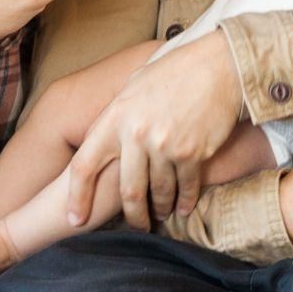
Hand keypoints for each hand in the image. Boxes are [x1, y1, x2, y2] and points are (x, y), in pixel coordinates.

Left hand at [66, 32, 241, 230]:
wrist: (218, 65)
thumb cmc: (175, 71)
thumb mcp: (135, 86)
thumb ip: (119, 114)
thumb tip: (106, 133)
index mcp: (115, 117)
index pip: (84, 165)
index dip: (77, 196)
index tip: (74, 219)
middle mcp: (137, 134)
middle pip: (128, 191)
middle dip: (132, 216)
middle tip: (136, 226)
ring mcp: (166, 145)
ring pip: (158, 192)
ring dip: (161, 208)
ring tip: (162, 214)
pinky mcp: (193, 153)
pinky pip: (185, 187)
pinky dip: (185, 201)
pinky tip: (184, 207)